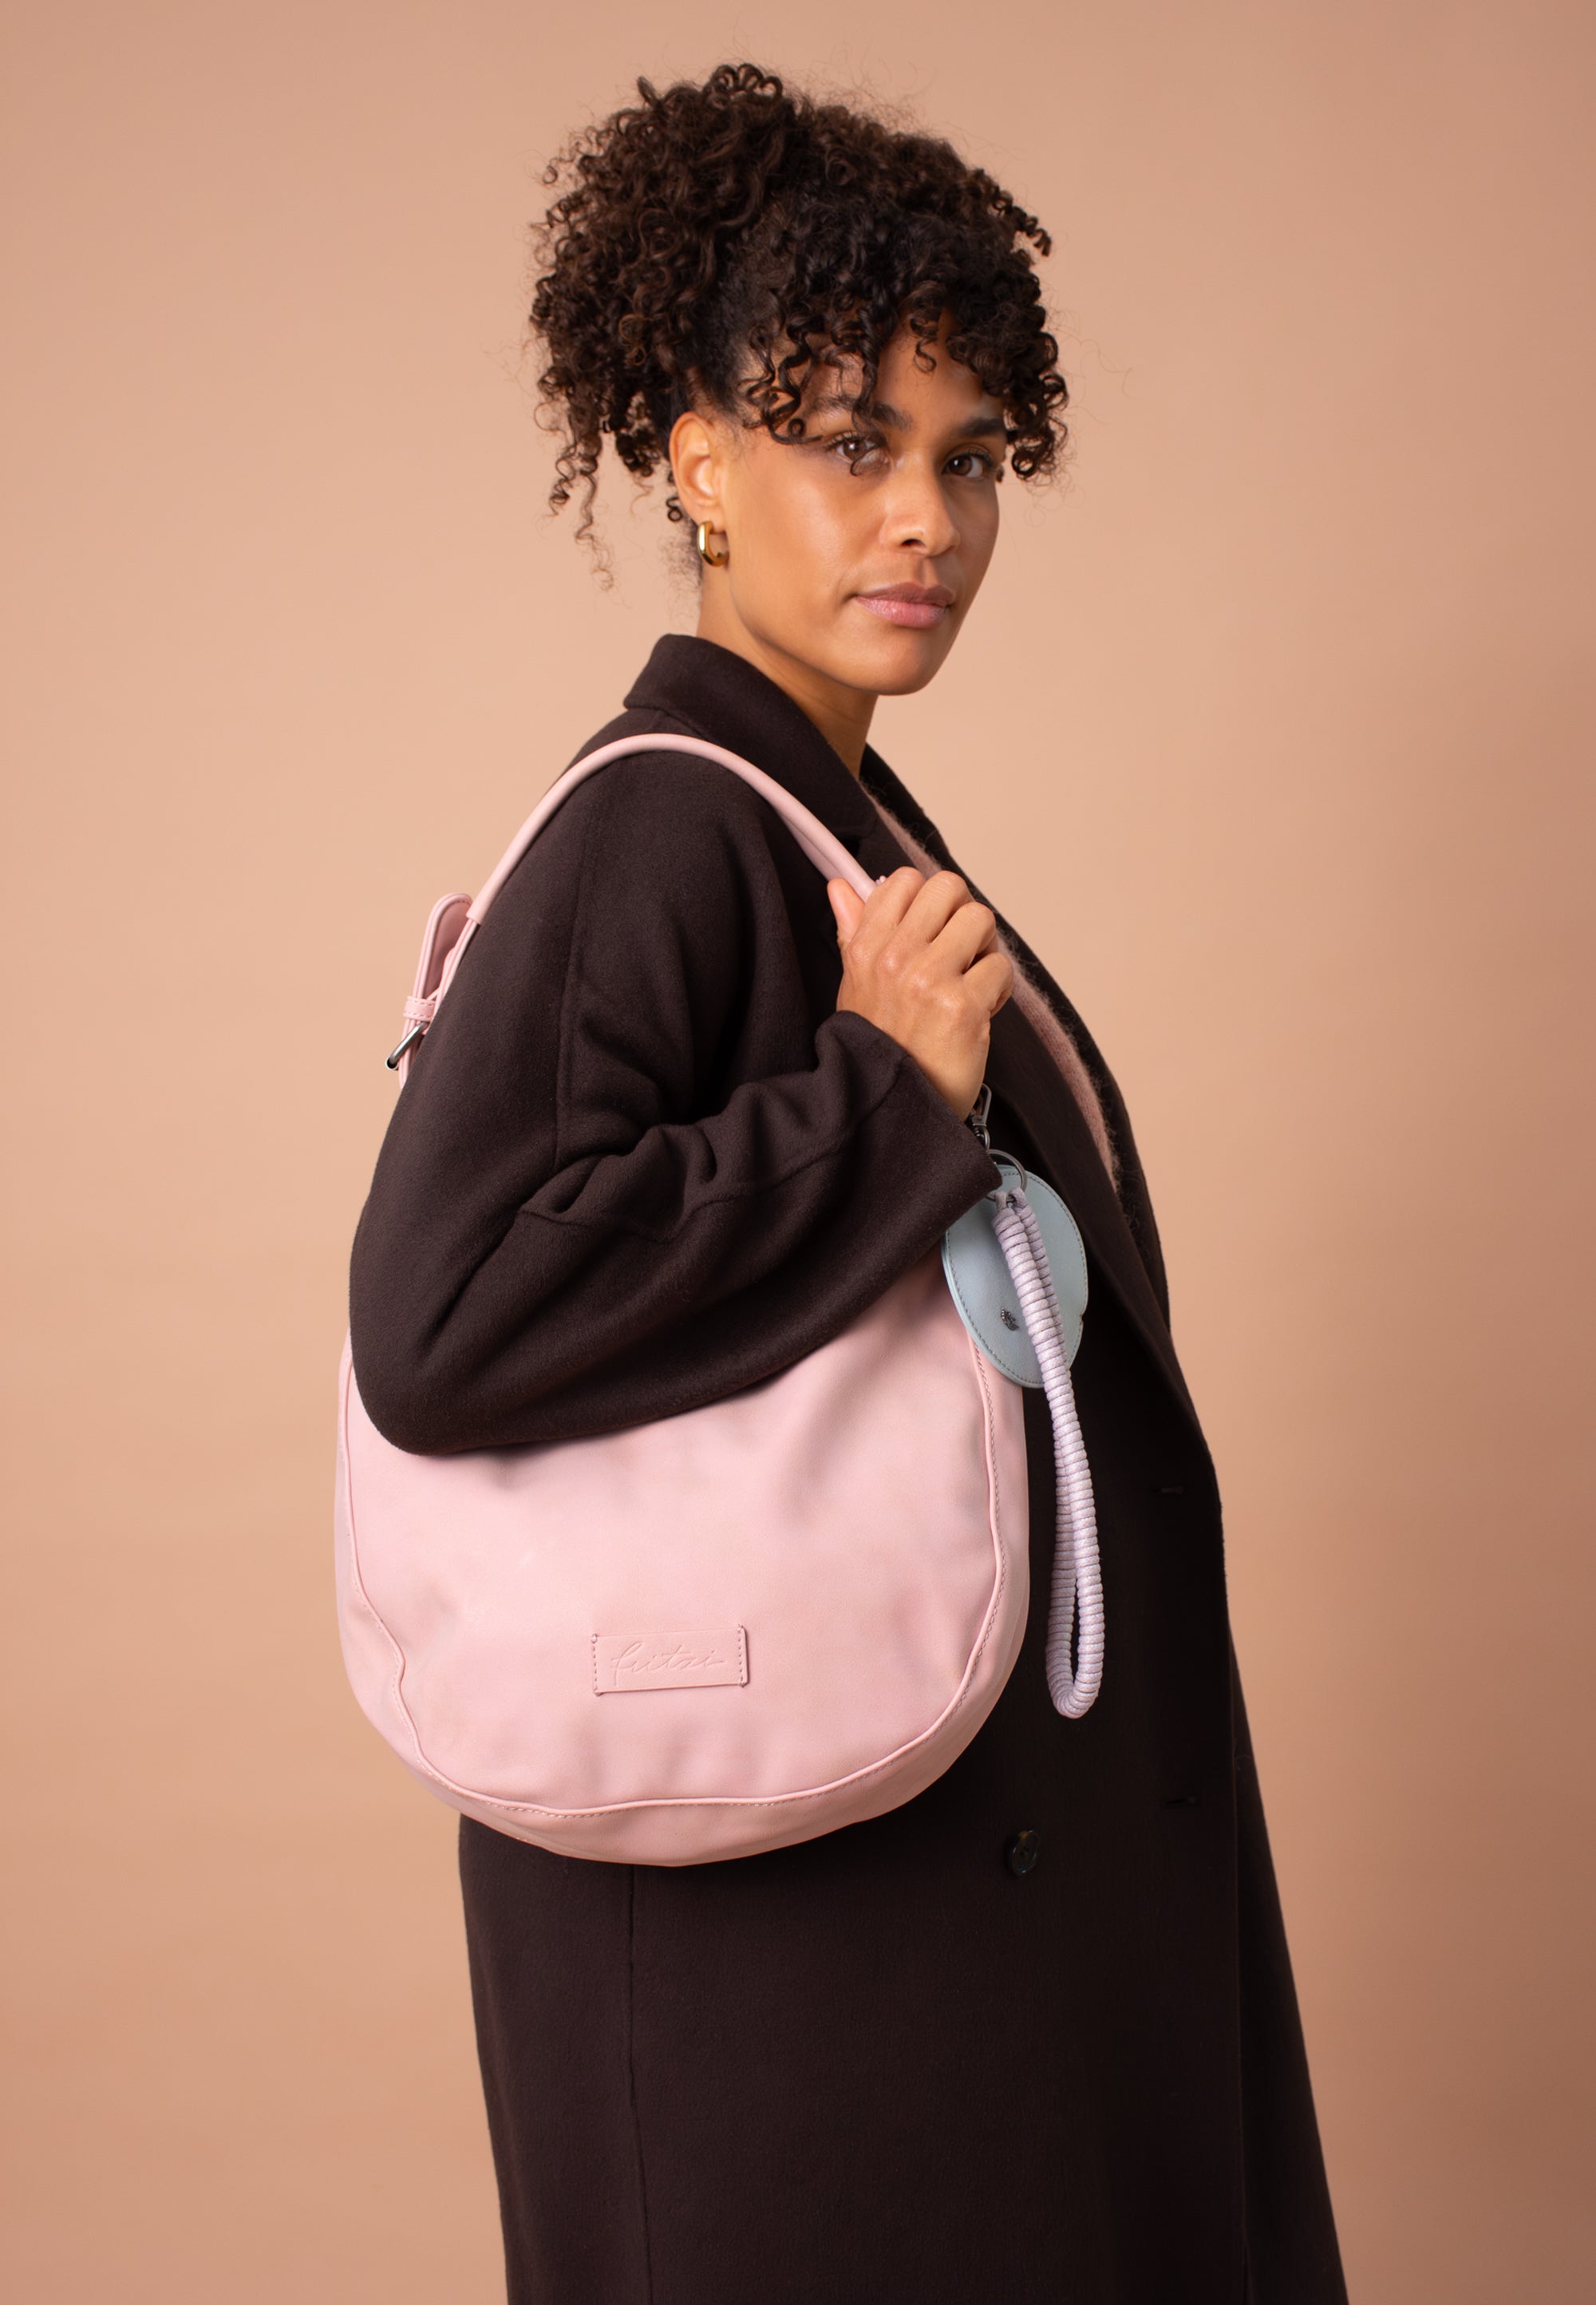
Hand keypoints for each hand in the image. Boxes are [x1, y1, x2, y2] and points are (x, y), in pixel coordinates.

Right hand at [827, 867, 1013, 1117]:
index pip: (905, 880)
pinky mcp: (963, 1005)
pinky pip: (1000, 967)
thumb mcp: (855, 986)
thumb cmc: (882, 1046)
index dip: (930, 902)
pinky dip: (997, 991)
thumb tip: (842, 887)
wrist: (894, 1107)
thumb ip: (854, 931)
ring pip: (981, 920)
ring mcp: (929, 979)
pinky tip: (979, 1013)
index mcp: (866, 947)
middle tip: (961, 955)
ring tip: (971, 984)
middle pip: (950, 888)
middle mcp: (894, 957)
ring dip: (985, 952)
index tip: (932, 932)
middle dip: (963, 918)